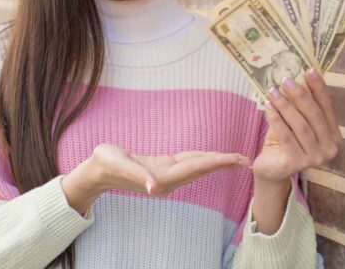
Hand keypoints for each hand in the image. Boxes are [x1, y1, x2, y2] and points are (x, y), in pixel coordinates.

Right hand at [90, 144, 251, 196]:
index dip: (219, 162)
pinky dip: (203, 159)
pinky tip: (212, 156)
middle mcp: (168, 179)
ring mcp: (166, 176)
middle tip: (248, 159)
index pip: (197, 167)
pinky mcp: (162, 170)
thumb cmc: (106, 163)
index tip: (238, 160)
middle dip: (225, 164)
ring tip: (236, 158)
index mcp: (162, 178)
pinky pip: (189, 163)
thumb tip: (155, 188)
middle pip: (202, 169)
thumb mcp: (119, 164)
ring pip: (198, 167)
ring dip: (217, 162)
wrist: (96, 172)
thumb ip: (138, 175)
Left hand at [252, 68, 343, 183]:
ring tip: (273, 91)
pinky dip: (277, 120)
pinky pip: (287, 137)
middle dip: (300, 95)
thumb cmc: (286, 140)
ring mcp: (315, 158)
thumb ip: (301, 104)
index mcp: (333, 135)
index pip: (327, 107)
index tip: (310, 70)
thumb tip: (298, 76)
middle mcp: (330, 148)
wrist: (272, 168)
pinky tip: (268, 106)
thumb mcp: (295, 119)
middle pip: (315, 116)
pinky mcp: (298, 164)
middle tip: (285, 80)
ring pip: (301, 126)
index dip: (319, 89)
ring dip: (286, 106)